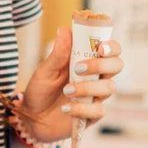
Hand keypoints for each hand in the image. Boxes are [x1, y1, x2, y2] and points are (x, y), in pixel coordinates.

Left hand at [19, 25, 123, 141]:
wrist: (31, 118)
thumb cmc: (40, 91)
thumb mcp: (45, 70)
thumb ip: (58, 53)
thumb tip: (65, 30)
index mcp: (87, 62)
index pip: (110, 50)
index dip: (111, 47)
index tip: (100, 47)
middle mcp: (96, 78)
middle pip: (117, 65)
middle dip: (101, 65)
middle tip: (78, 68)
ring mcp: (96, 96)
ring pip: (109, 87)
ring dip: (88, 87)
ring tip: (67, 90)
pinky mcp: (92, 115)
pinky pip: (99, 110)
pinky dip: (82, 108)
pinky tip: (65, 109)